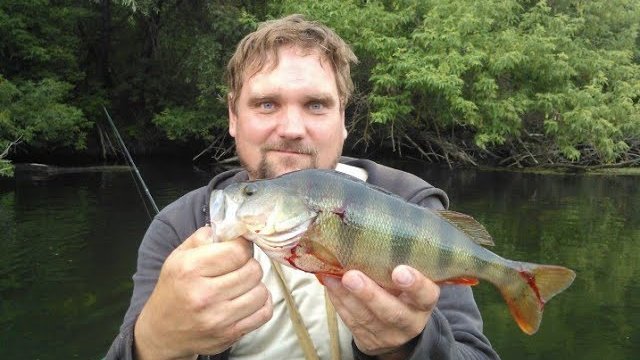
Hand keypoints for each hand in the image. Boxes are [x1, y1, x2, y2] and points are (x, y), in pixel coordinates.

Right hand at [134, 226, 272, 359]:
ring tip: (242, 285)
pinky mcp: (229, 334)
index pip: (237, 251)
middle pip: (253, 270)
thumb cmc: (173, 290)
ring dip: (255, 285)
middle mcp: (204, 294)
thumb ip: (202, 238)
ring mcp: (218, 318)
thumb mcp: (178, 257)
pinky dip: (261, 304)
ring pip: (261, 291)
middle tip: (239, 268)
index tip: (239, 248)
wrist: (162, 332)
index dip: (243, 246)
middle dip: (249, 265)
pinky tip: (249, 300)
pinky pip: (264, 313)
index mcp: (190, 269)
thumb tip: (230, 228)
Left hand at [323, 265, 439, 359]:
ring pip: (366, 318)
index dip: (415, 284)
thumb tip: (375, 231)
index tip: (399, 271)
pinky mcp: (368, 340)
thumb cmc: (404, 293)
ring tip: (334, 278)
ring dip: (347, 297)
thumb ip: (401, 264)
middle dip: (370, 294)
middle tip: (352, 276)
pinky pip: (352, 322)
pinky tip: (331, 285)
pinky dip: (339, 302)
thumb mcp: (412, 281)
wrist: (399, 330)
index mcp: (424, 303)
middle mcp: (409, 321)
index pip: (425, 295)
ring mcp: (388, 334)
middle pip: (392, 312)